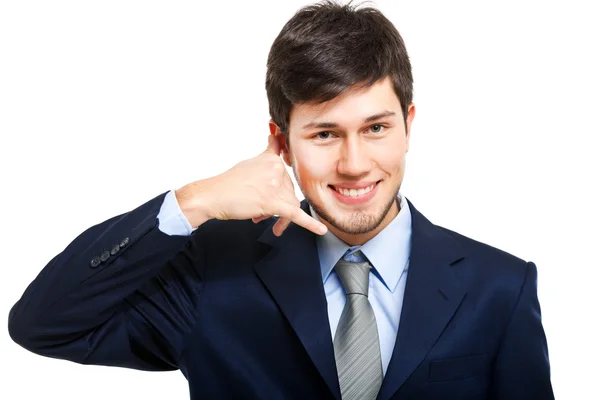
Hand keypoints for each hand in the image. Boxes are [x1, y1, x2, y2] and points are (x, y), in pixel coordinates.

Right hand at [175, 135, 327, 236]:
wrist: (212, 196)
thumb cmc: (229, 183)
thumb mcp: (250, 163)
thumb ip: (267, 153)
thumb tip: (275, 136)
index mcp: (271, 160)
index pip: (286, 176)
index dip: (281, 187)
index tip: (283, 187)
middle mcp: (275, 169)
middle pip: (289, 192)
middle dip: (277, 204)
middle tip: (259, 210)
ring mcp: (274, 185)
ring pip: (290, 204)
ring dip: (279, 216)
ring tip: (262, 219)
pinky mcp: (272, 203)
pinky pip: (294, 214)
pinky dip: (309, 224)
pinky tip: (321, 230)